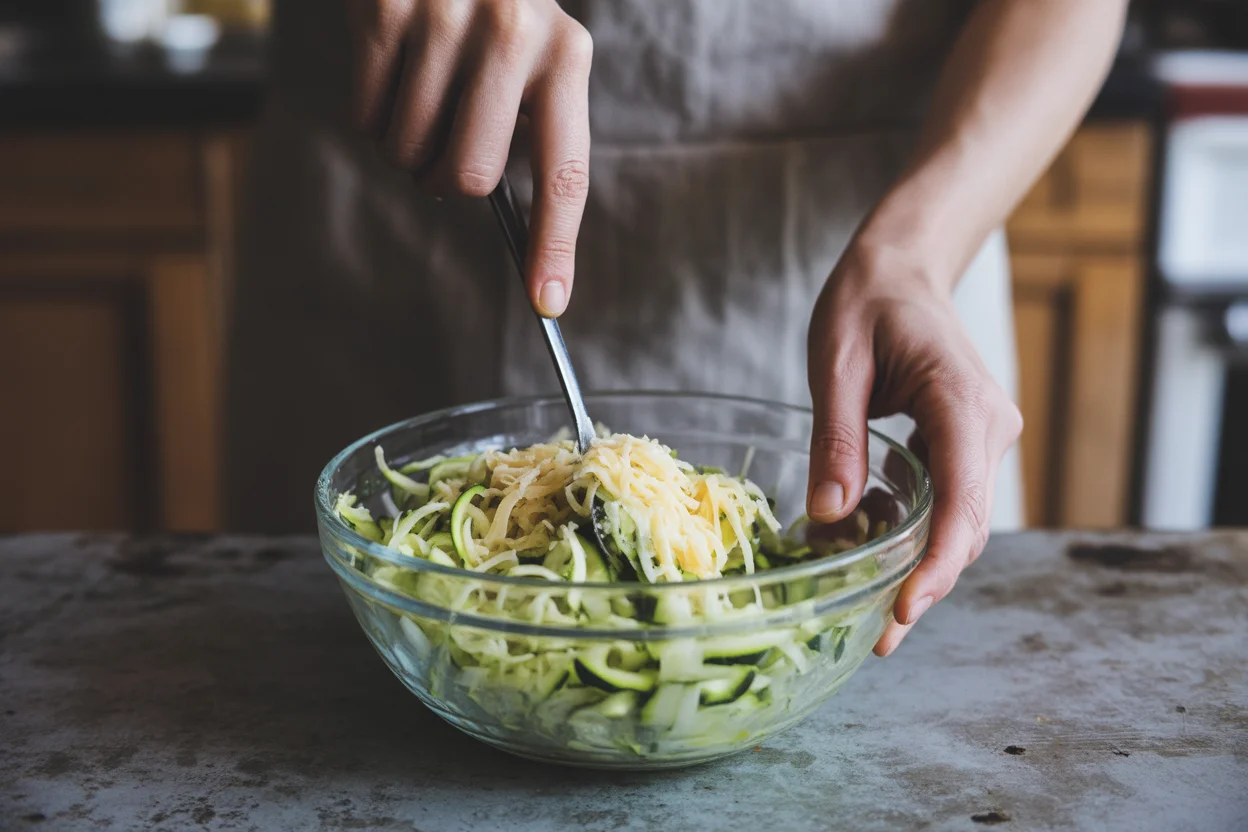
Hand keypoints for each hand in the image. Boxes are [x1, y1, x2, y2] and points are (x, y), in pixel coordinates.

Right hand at [349, 0, 592, 316]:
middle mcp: (515, 35)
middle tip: (443, 138)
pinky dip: (370, 114)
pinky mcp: (385, 9)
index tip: (547, 300)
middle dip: (444, 177)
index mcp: (566, 57)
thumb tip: (512, 230)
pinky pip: (366, 117)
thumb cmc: (487, 6)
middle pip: (466, 177)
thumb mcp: (532, 49)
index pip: (566, 173)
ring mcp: (447, 18)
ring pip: (408, 152)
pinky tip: (390, 68)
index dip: (554, 244)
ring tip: (419, 90)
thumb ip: (528, 124)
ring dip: (403, 144)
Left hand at [805, 241, 1022, 655]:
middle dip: (924, 584)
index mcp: (962, 404)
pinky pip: (945, 501)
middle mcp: (988, 428)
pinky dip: (910, 532)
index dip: (935, 567)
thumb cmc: (867, 300)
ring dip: (916, 565)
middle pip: (965, 527)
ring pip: (958, 521)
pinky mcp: (964, 443)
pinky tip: (865, 548)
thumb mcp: (835, 363)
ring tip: (866, 610)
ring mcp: (982, 437)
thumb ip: (837, 438)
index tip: (903, 613)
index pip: (962, 504)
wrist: (902, 265)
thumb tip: (829, 516)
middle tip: (878, 639)